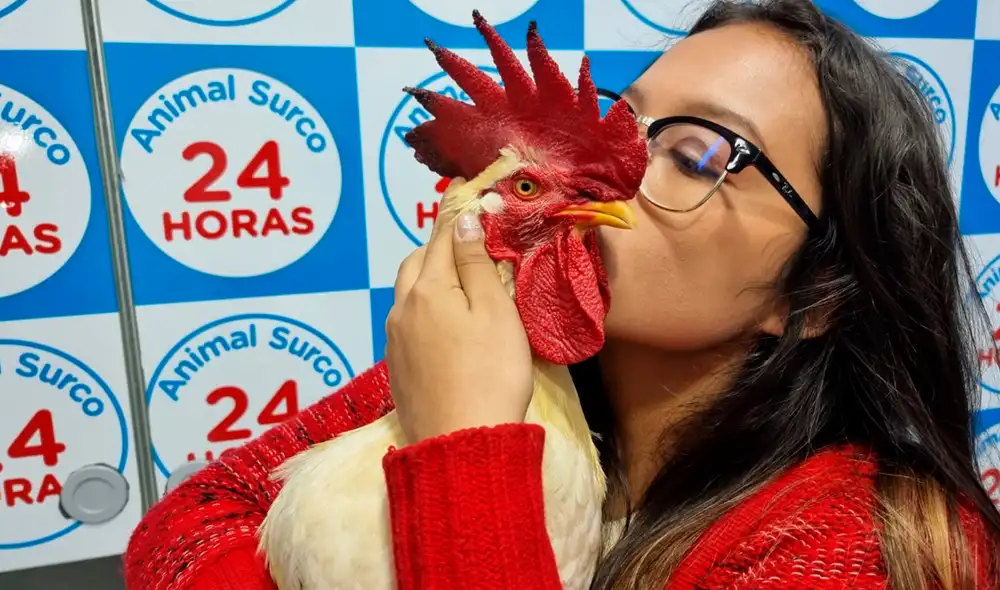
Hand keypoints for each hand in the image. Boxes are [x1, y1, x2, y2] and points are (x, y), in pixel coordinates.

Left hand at [385, 182, 533, 444]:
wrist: (461, 444)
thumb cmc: (490, 372)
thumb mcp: (495, 311)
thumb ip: (476, 263)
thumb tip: (462, 219)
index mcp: (428, 288)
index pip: (441, 236)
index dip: (456, 211)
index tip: (467, 187)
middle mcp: (402, 308)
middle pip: (416, 263)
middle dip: (438, 246)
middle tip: (469, 245)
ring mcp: (395, 341)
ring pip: (408, 294)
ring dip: (429, 279)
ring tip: (459, 284)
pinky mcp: (397, 369)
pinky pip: (407, 323)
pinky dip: (424, 309)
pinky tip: (445, 325)